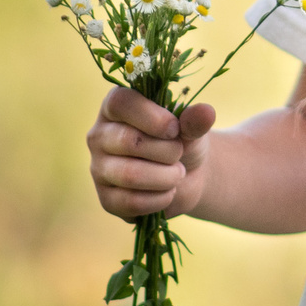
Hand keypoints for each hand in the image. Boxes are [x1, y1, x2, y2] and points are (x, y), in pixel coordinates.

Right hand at [85, 88, 215, 219]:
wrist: (186, 175)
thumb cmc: (182, 140)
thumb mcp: (190, 126)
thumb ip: (194, 120)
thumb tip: (206, 112)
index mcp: (115, 106)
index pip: (120, 103)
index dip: (151, 116)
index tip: (175, 128)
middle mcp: (99, 135)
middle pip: (128, 141)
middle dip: (166, 151)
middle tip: (179, 154)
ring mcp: (99, 168)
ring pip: (130, 175)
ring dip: (166, 177)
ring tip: (178, 173)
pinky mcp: (106, 199)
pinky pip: (130, 202)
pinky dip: (159, 200)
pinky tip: (168, 193)